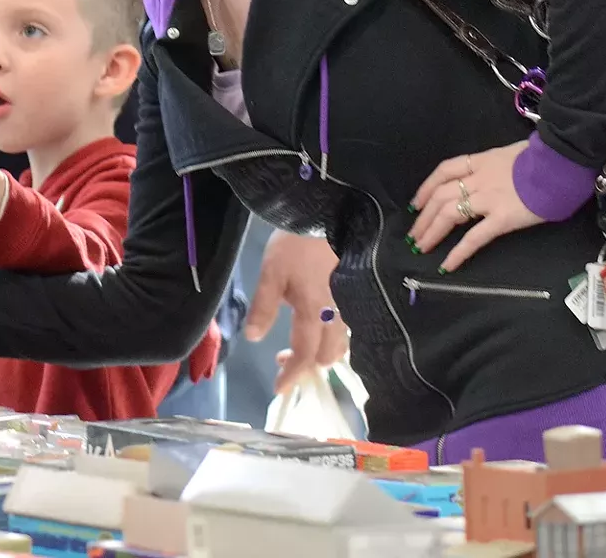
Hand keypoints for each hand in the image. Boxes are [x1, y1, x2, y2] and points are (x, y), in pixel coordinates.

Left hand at [245, 231, 348, 396]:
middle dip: (307, 365)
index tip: (279, 388)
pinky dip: (331, 337)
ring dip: (320, 352)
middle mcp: (334, 314)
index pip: (305, 355)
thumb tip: (254, 338)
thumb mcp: (272, 273)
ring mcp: (347, 305)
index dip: (292, 375)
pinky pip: (346, 327)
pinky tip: (317, 325)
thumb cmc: (296, 244)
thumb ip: (264, 307)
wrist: (327, 216)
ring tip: (298, 344)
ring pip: (340, 343)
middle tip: (283, 359)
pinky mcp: (352, 294)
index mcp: (313, 312)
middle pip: (327, 356)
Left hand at [410, 141, 542, 271]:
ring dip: (431, 232)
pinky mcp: (502, 218)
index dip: (426, 188)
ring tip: (421, 247)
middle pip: (440, 196)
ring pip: (449, 214)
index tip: (417, 204)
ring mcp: (488, 198)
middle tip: (414, 235)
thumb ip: (496, 167)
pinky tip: (447, 264)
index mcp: (481, 161)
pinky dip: (458, 252)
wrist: (562, 163)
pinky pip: (474, 237)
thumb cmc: (543, 159)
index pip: (444, 171)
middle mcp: (478, 178)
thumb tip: (491, 176)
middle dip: (423, 217)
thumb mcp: (511, 155)